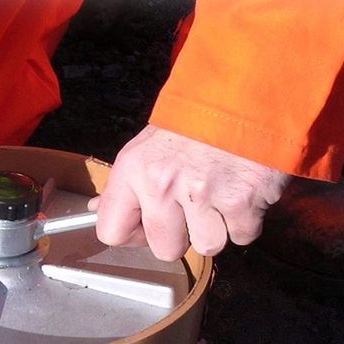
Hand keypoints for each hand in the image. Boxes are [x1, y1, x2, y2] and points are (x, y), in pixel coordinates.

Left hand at [89, 125, 291, 259]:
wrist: (246, 93)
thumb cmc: (197, 121)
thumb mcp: (148, 145)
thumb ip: (125, 183)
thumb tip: (96, 209)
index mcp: (134, 169)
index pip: (111, 232)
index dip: (134, 235)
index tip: (148, 226)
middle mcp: (163, 183)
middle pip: (165, 250)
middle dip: (183, 235)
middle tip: (195, 206)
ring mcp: (203, 193)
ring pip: (208, 246)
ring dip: (218, 227)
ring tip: (221, 194)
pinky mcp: (242, 200)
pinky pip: (242, 236)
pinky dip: (246, 220)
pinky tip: (242, 191)